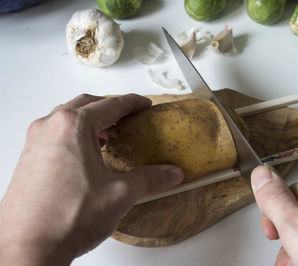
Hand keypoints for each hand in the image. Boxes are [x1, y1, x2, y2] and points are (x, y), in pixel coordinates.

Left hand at [0, 94, 183, 265]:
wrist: (28, 247)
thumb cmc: (66, 217)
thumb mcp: (120, 195)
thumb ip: (149, 179)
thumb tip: (170, 173)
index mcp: (73, 126)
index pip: (110, 105)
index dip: (132, 103)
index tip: (144, 104)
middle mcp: (50, 127)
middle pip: (87, 105)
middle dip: (111, 107)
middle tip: (129, 116)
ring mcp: (36, 142)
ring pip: (68, 117)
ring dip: (91, 120)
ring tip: (109, 133)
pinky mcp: (29, 158)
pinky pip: (56, 133)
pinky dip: (75, 133)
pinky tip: (86, 152)